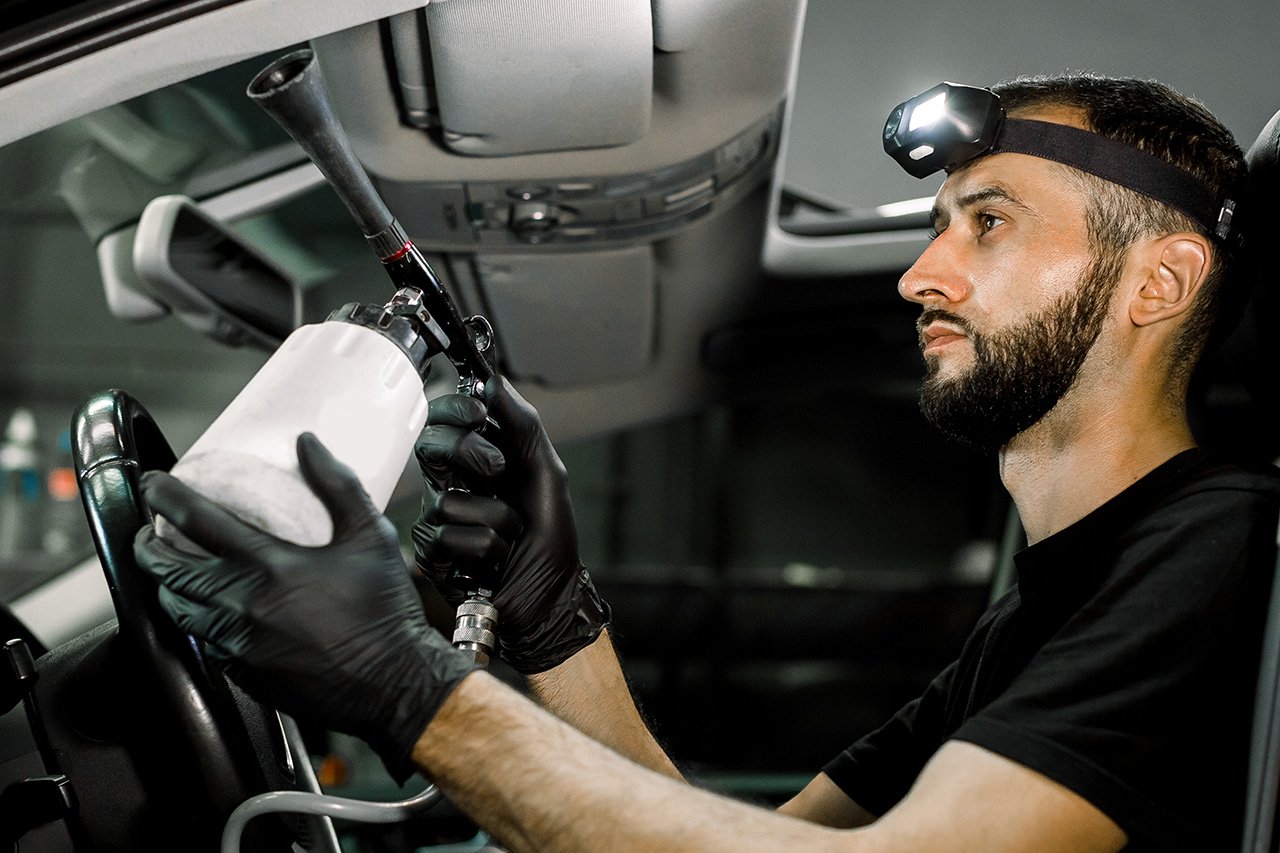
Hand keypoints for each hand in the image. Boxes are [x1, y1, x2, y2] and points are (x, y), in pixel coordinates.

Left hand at [133, 433, 475, 781]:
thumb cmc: (384, 609)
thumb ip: (336, 485)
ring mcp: (239, 645)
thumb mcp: (370, 536)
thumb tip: (307, 444)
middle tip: (148, 530)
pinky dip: (200, 621)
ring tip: (172, 569)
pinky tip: (213, 611)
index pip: (197, 522)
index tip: (153, 484)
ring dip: (167, 585)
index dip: (166, 497)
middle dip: (148, 547)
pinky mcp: (245, 673)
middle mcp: (243, 606)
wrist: (393, 682)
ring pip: (179, 611)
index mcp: (270, 566)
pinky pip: (206, 642)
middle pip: (169, 572)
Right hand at [413, 377, 609, 673]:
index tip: (478, 412)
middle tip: (498, 469)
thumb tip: (494, 380)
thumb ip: (524, 426)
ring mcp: (439, 520)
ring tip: (512, 538)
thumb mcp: (548, 473)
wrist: (551, 596)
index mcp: (476, 462)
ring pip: (450, 500)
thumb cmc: (550, 538)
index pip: (444, 421)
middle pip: (430, 447)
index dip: (454, 410)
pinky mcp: (432, 555)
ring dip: (497, 520)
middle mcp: (451, 486)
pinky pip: (452, 537)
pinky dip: (487, 549)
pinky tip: (495, 562)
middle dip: (468, 453)